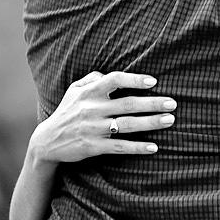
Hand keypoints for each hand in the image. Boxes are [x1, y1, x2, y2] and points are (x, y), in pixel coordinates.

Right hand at [28, 71, 176, 164]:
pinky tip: (154, 147)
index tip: (153, 82)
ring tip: (170, 120)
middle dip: (152, 103)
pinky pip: (119, 147)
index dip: (134, 79)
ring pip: (127, 125)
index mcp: (89, 92)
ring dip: (150, 123)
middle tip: (173, 103)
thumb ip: (92, 79)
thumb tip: (110, 73)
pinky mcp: (93, 147)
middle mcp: (91, 109)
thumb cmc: (66, 113)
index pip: (114, 79)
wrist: (46, 142)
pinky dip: (137, 147)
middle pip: (127, 103)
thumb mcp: (73, 91)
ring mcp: (93, 129)